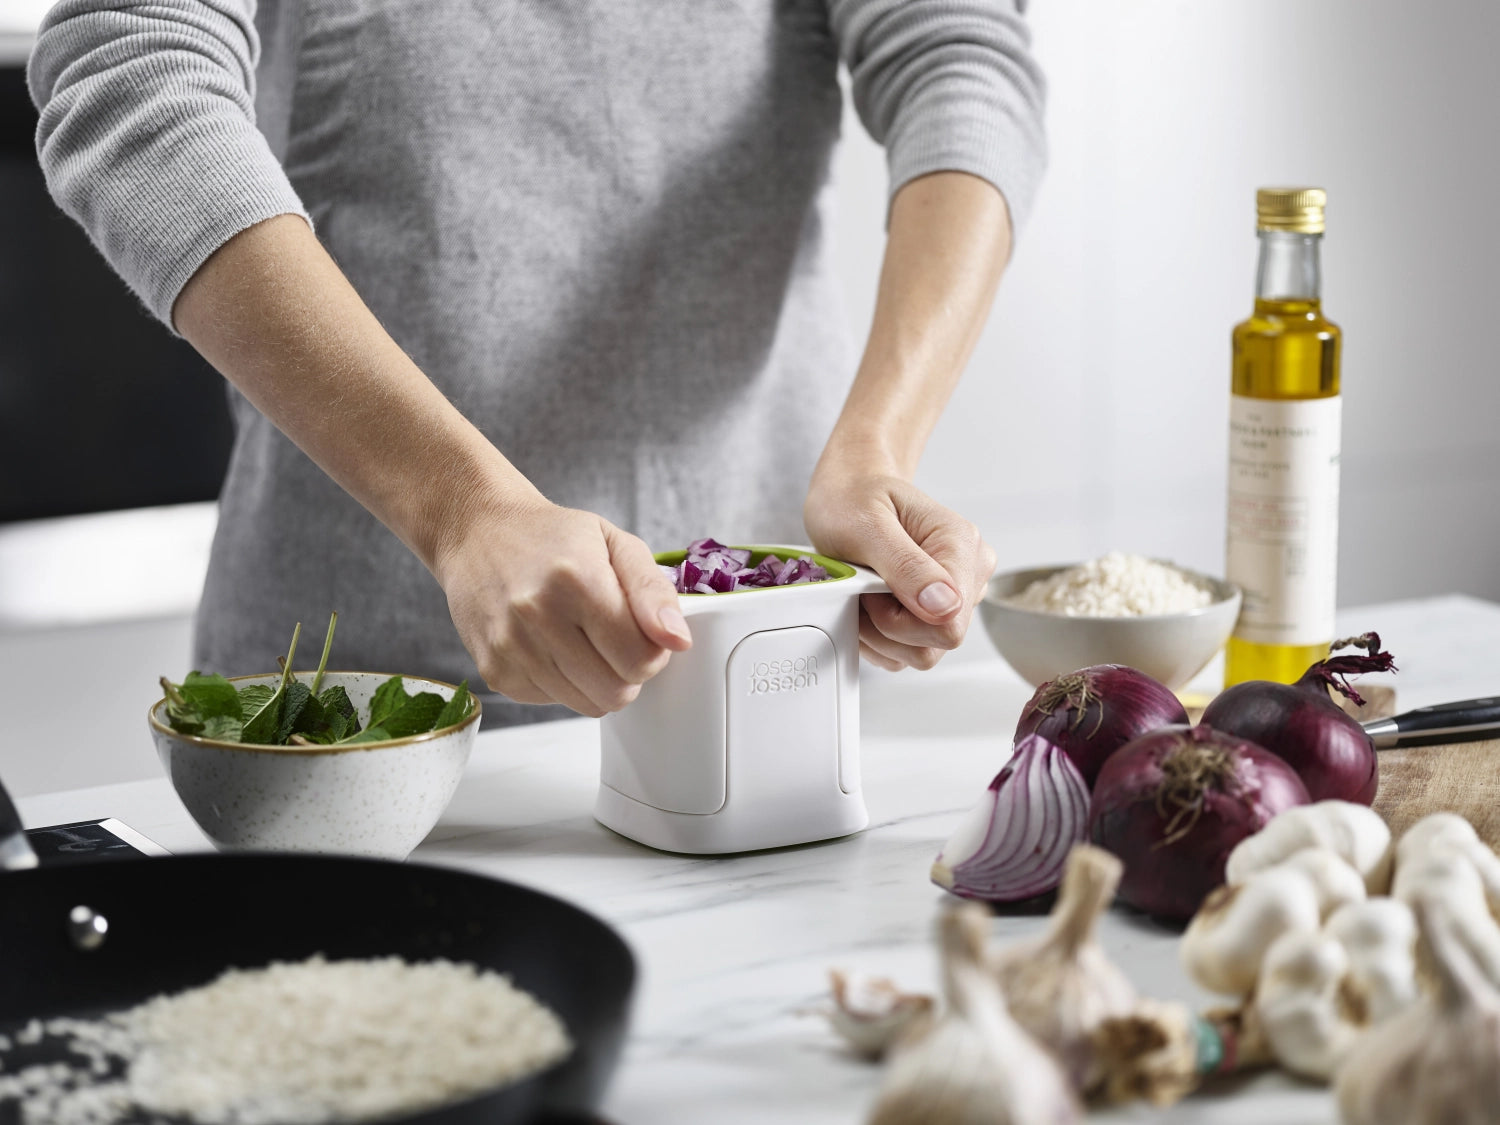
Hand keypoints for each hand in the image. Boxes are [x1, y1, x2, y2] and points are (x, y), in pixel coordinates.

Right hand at [434, 500, 691, 715]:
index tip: (642, 633)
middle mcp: (537, 616)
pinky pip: (552, 701)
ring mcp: (511, 648)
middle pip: (616, 692)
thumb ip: (654, 592)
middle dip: (628, 672)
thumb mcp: (616, 544)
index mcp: (577, 581)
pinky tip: (552, 645)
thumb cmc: (551, 537)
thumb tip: (677, 639)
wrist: (478, 532)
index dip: (653, 652)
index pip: (640, 659)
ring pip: (586, 705)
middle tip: (616, 640)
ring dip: (597, 680)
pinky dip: (563, 682)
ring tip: (583, 639)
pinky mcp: (495, 670)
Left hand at [804, 466, 995, 670]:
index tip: (869, 587)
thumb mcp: (868, 524)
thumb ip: (906, 566)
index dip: (898, 620)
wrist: (848, 494)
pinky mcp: (935, 615)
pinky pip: (908, 651)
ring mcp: (953, 597)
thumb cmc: (855, 499)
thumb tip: (945, 606)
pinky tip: (867, 603)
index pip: (949, 622)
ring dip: (879, 633)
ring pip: (921, 653)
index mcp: (960, 544)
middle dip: (886, 626)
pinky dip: (878, 637)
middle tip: (861, 587)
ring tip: (863, 591)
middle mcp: (968, 572)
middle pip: (936, 642)